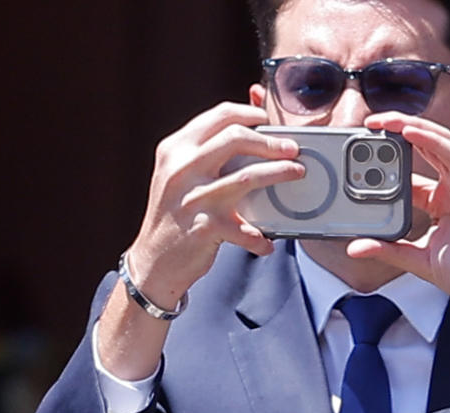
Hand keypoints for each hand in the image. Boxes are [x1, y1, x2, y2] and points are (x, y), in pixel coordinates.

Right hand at [127, 102, 305, 300]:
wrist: (153, 261)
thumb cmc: (174, 215)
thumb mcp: (178, 174)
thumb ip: (203, 151)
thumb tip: (244, 129)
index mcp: (176, 149)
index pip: (219, 116)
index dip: (251, 113)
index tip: (270, 120)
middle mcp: (182, 168)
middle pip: (235, 138)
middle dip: (271, 141)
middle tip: (292, 148)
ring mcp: (194, 197)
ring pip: (247, 177)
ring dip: (278, 173)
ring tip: (297, 173)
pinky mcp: (205, 227)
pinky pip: (244, 228)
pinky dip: (259, 237)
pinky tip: (267, 242)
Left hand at [345, 114, 449, 305]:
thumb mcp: (421, 261)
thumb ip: (389, 251)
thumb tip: (354, 248)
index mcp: (438, 204)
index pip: (406, 177)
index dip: (382, 167)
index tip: (355, 163)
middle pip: (418, 150)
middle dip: (391, 136)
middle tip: (362, 132)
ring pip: (432, 140)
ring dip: (406, 126)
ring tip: (378, 122)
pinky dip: (427, 136)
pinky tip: (405, 130)